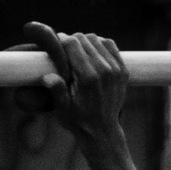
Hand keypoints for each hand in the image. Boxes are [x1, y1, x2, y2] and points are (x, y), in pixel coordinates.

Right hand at [20, 21, 128, 150]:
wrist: (102, 131)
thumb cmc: (77, 120)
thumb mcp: (62, 109)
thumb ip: (56, 91)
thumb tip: (47, 77)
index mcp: (88, 78)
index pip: (73, 44)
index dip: (61, 39)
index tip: (54, 43)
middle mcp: (104, 70)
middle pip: (84, 39)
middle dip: (71, 40)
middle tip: (63, 49)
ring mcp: (116, 69)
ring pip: (97, 39)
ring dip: (84, 42)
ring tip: (76, 52)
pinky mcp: (123, 70)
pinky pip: (110, 45)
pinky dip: (99, 44)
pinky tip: (90, 52)